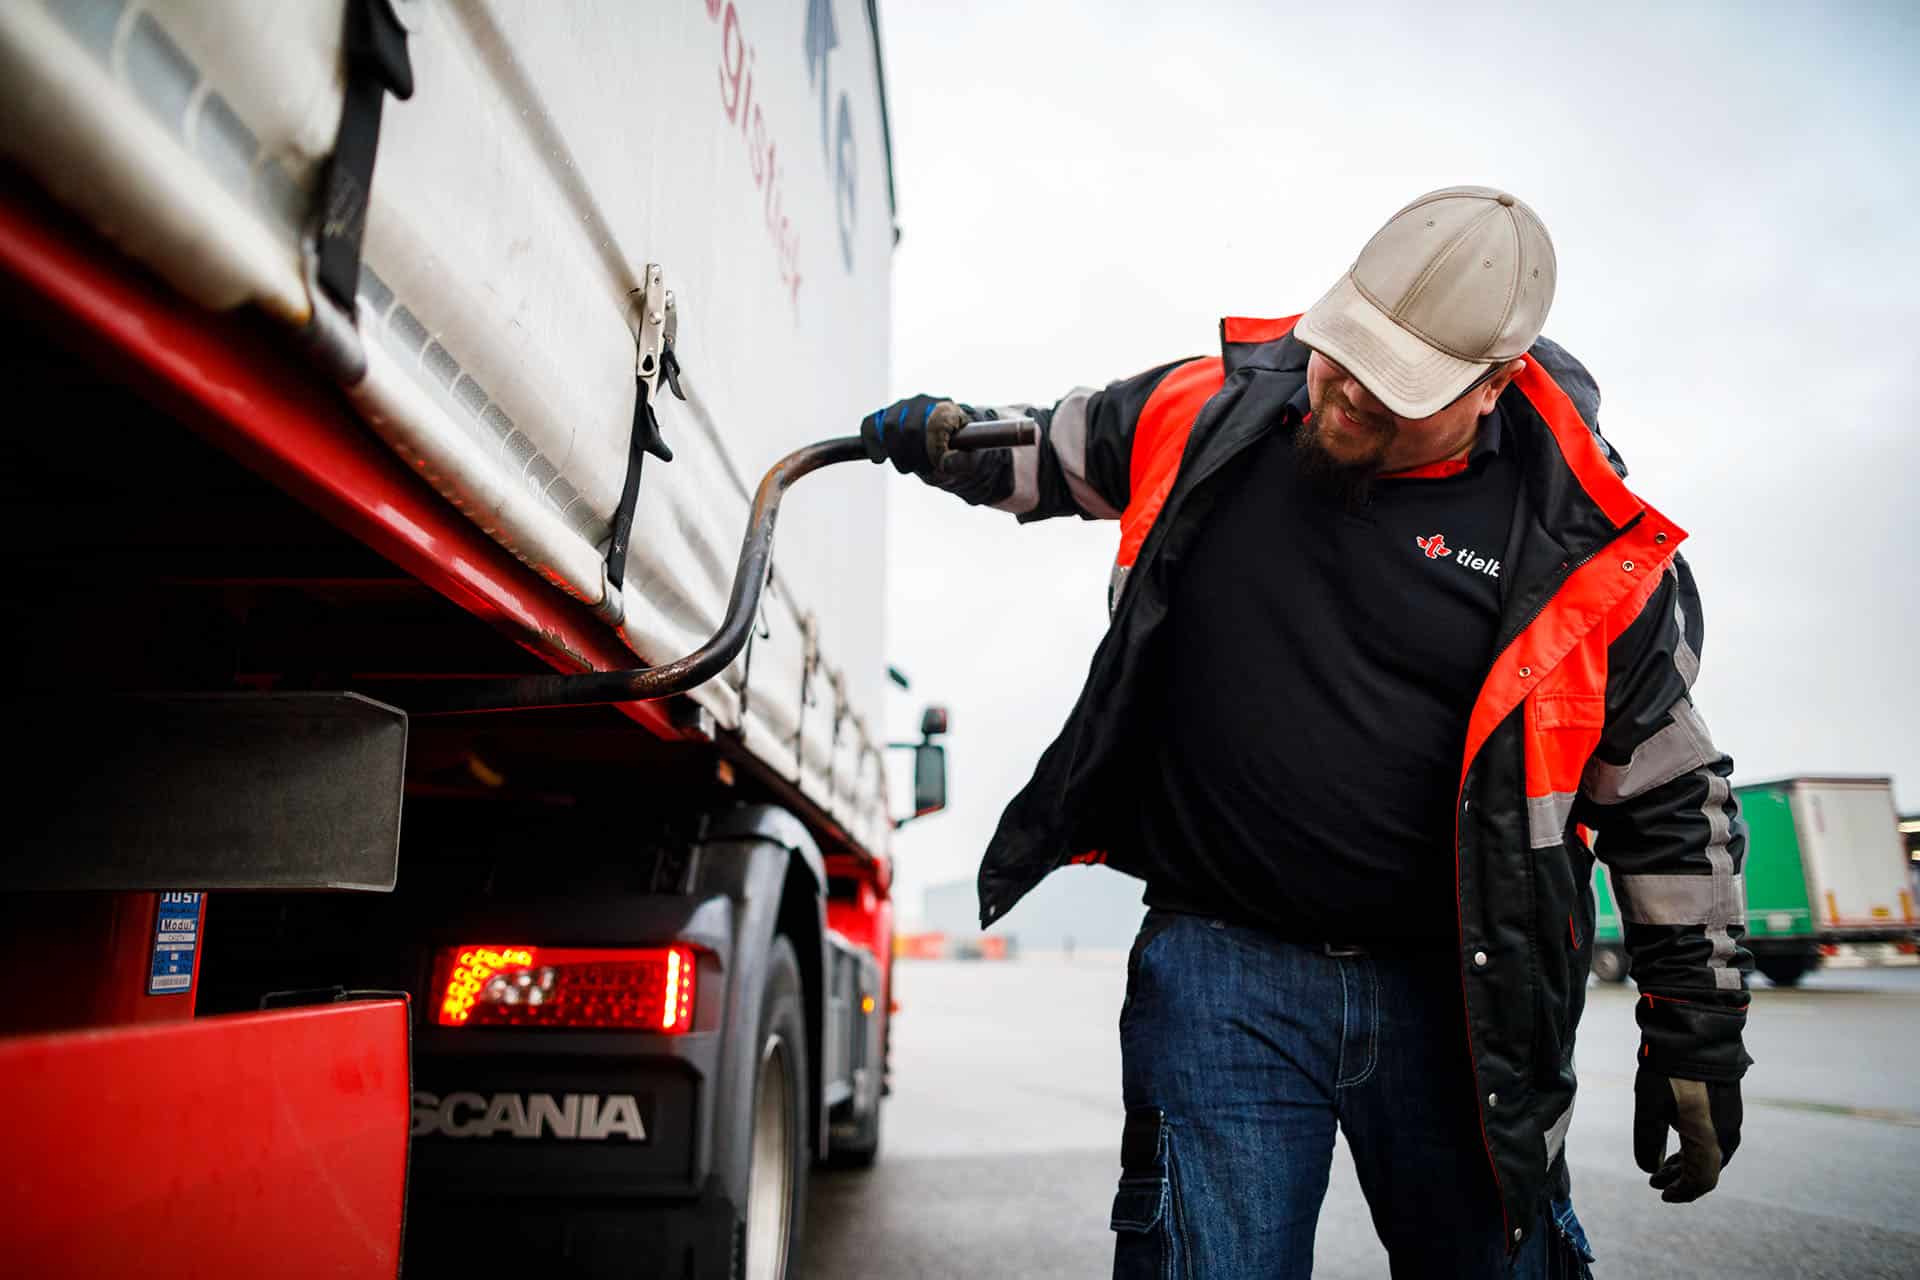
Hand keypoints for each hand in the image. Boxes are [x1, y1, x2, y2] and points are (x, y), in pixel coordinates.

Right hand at [861, 395, 982, 475]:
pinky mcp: (886, 416)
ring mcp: (903, 407)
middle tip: (921, 471)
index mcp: (946, 409)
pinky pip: (870, 425)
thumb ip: (963, 460)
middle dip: (912, 455)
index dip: (929, 450)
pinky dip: (871, 442)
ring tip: (906, 468)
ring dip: (895, 452)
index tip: (933, 467)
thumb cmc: (961, 451)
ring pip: (888, 426)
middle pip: (908, 427)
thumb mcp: (970, 458)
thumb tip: (945, 463)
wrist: (948, 443)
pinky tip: (879, 458)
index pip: (931, 426)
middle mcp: (923, 402)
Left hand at [1633, 1065, 1741, 1201]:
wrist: (1694, 1034)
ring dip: (1686, 1163)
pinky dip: (1694, 1146)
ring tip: (1661, 1165)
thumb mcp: (1649, 1107)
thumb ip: (1648, 1142)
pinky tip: (1676, 1139)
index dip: (1682, 1193)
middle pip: (1707, 1169)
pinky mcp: (1728, 1105)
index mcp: (1711, 1140)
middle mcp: (1727, 1134)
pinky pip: (1714, 1137)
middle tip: (1655, 1181)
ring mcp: (1731, 1119)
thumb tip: (1650, 1168)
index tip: (1662, 1194)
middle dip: (1680, 1179)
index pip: (1701, 1181)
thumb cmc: (1669, 1071)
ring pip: (1710, 1153)